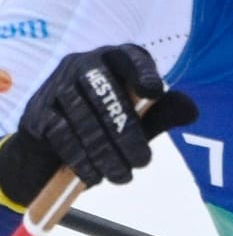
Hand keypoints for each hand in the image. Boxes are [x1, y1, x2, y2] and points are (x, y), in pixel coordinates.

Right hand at [16, 45, 197, 186]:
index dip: (143, 73)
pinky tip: (95, 177)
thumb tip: (191, 111)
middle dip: (126, 131)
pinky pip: (61, 134)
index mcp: (115, 59)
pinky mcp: (38, 112)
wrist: (53, 145)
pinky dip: (80, 158)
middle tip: (143, 162)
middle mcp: (83, 64)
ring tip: (123, 177)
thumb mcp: (140, 118)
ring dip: (105, 152)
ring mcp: (56, 86)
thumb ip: (164, 112)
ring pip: (83, 117)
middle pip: (105, 92)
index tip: (154, 94)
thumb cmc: (108, 123)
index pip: (131, 58)